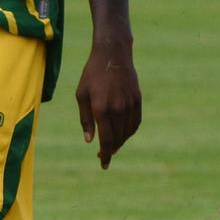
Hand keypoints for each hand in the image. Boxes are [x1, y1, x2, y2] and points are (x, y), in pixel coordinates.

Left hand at [74, 42, 139, 168]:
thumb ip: (85, 119)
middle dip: (111, 150)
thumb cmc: (92, 75)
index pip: (106, 139)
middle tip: (103, 156)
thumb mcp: (81, 95)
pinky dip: (130, 132)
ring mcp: (129, 104)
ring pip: (127, 132)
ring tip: (112, 146)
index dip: (105, 154)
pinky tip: (123, 134)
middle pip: (117, 138)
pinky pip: (136, 122)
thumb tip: (90, 141)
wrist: (113, 54)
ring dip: (120, 142)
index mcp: (101, 109)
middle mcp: (117, 108)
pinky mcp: (137, 100)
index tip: (103, 164)